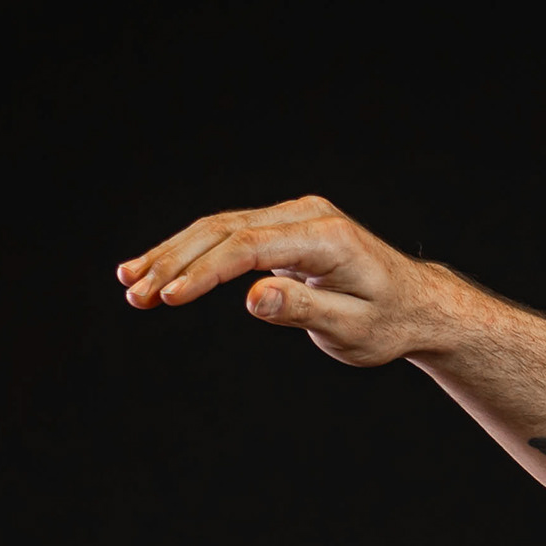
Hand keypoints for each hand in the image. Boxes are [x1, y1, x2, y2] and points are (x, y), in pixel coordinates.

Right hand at [112, 194, 449, 367]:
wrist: (415, 303)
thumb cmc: (389, 322)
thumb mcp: (353, 330)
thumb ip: (304, 312)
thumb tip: (253, 298)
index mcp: (326, 238)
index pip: (250, 246)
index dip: (205, 272)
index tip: (169, 297)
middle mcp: (306, 215)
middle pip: (224, 229)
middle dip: (174, 261)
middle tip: (134, 293)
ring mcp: (292, 217)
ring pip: (219, 228)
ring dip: (173, 256)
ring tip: (131, 284)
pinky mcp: (282, 228)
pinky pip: (229, 235)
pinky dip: (192, 254)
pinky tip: (159, 272)